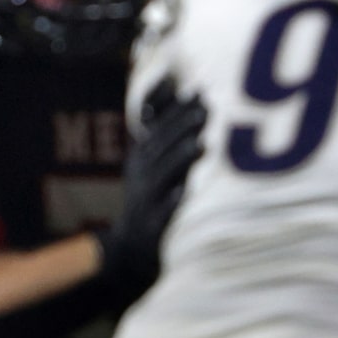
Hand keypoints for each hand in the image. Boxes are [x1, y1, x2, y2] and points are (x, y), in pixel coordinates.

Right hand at [89, 81, 209, 301]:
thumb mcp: (159, 166)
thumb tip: (200, 104)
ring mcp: (144, 199)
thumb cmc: (154, 199)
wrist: (131, 246)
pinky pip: (160, 212)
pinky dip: (171, 200)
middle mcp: (140, 174)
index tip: (198, 91)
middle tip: (205, 110)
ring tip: (200, 144)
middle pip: (160, 147)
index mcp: (142, 157)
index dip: (175, 110)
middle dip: (182, 127)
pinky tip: (184, 190)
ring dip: (179, 159)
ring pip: (161, 175)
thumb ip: (176, 139)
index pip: (157, 128)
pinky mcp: (150, 224)